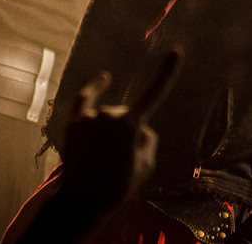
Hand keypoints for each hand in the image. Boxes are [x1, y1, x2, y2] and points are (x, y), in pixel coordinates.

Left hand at [60, 48, 180, 206]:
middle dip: (125, 131)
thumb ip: (147, 142)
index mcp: (130, 125)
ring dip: (108, 128)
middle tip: (119, 159)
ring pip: (107, 115)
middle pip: (125, 116)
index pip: (154, 93)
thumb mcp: (145, 167)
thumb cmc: (118, 187)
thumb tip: (140, 130)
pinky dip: (95, 89)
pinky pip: (85, 99)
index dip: (167, 71)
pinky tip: (105, 78)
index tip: (177, 50)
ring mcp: (90, 117)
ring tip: (102, 156)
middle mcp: (110, 114)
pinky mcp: (74, 123)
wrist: (82, 201)